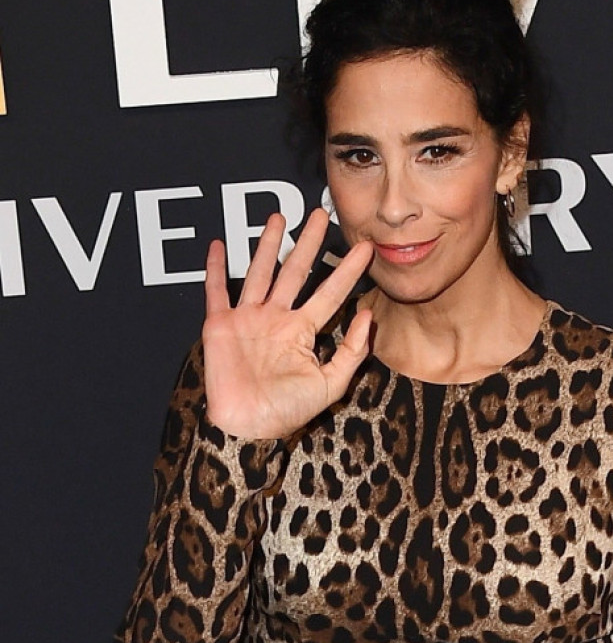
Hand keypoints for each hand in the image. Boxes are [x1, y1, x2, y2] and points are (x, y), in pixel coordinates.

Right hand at [202, 208, 374, 439]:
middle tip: (322, 215)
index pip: (330, 294)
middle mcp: (276, 320)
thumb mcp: (331, 384)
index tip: (364, 248)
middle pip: (295, 272)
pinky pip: (217, 291)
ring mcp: (248, 319)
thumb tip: (367, 316)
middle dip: (309, 244)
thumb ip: (351, 352)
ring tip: (279, 217)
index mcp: (302, 333)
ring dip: (267, 245)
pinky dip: (216, 269)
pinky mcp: (220, 325)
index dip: (347, 271)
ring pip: (260, 272)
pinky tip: (220, 245)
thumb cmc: (287, 412)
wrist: (248, 427)